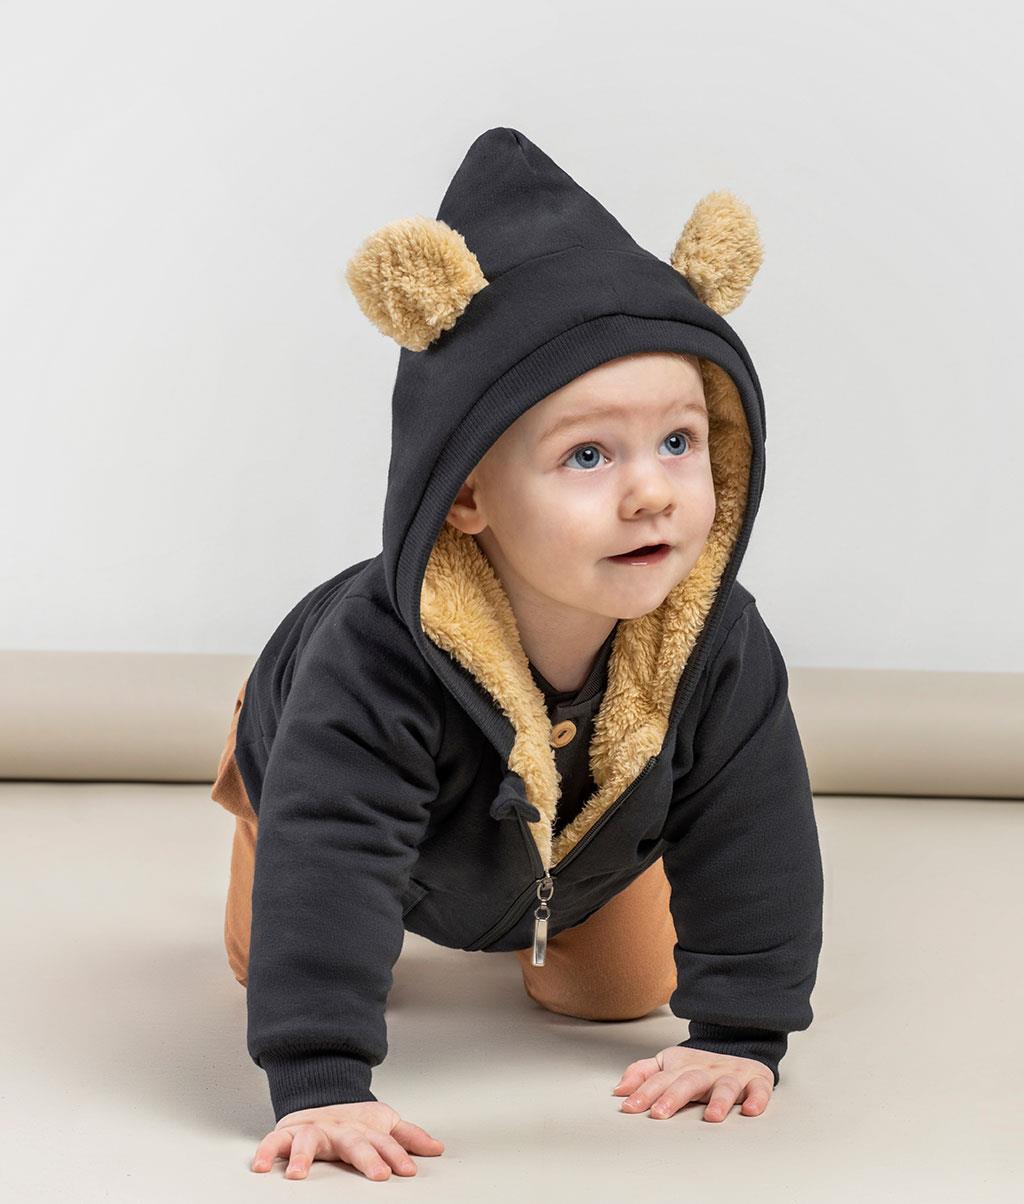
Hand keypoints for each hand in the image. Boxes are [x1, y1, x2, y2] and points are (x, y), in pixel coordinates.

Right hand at [251, 1101, 444, 1180]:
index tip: (407, 1171)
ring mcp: (314, 1129)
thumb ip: (408, 1137)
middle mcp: (339, 1129)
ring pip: (309, 1140)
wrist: (320, 1094)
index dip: (397, 1155)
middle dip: (366, 1158)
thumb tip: (438, 1149)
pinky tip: (260, 1167)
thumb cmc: (353, 1121)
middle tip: (378, 1175)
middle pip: (354, 1143)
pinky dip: (265, 1151)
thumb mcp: (384, 1125)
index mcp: (363, 1129)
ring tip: (297, 1174)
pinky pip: (273, 1141)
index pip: (384, 1142)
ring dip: (302, 1156)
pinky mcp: (288, 1132)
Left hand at [611, 1045, 773, 1121]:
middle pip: (689, 1082)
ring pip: (725, 1086)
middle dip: (673, 1097)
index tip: (629, 1107)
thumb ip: (642, 1074)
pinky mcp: (756, 1080)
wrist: (739, 1044)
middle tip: (659, 1113)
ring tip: (711, 1118)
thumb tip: (619, 1090)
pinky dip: (757, 1099)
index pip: (660, 1079)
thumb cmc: (699, 1064)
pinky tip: (750, 1111)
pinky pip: (759, 1089)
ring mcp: (731, 1075)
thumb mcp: (668, 1063)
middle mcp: (706, 1070)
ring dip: (719, 1101)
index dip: (644, 1092)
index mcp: (683, 1067)